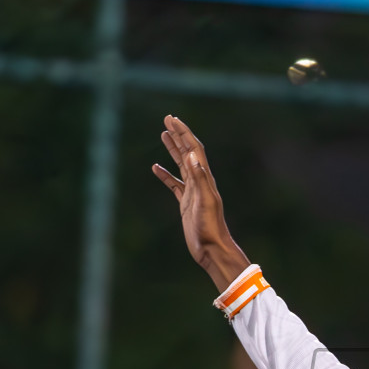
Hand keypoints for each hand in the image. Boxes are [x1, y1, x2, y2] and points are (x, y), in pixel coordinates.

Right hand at [151, 115, 251, 291]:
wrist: (212, 249)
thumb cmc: (209, 228)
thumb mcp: (204, 201)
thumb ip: (200, 179)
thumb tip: (192, 156)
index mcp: (204, 178)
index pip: (194, 149)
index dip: (184, 133)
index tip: (172, 119)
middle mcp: (200, 182)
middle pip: (187, 152)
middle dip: (178, 135)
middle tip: (167, 119)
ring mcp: (192, 192)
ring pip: (181, 165)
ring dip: (173, 149)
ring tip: (163, 134)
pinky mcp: (186, 203)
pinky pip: (174, 184)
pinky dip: (165, 174)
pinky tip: (156, 168)